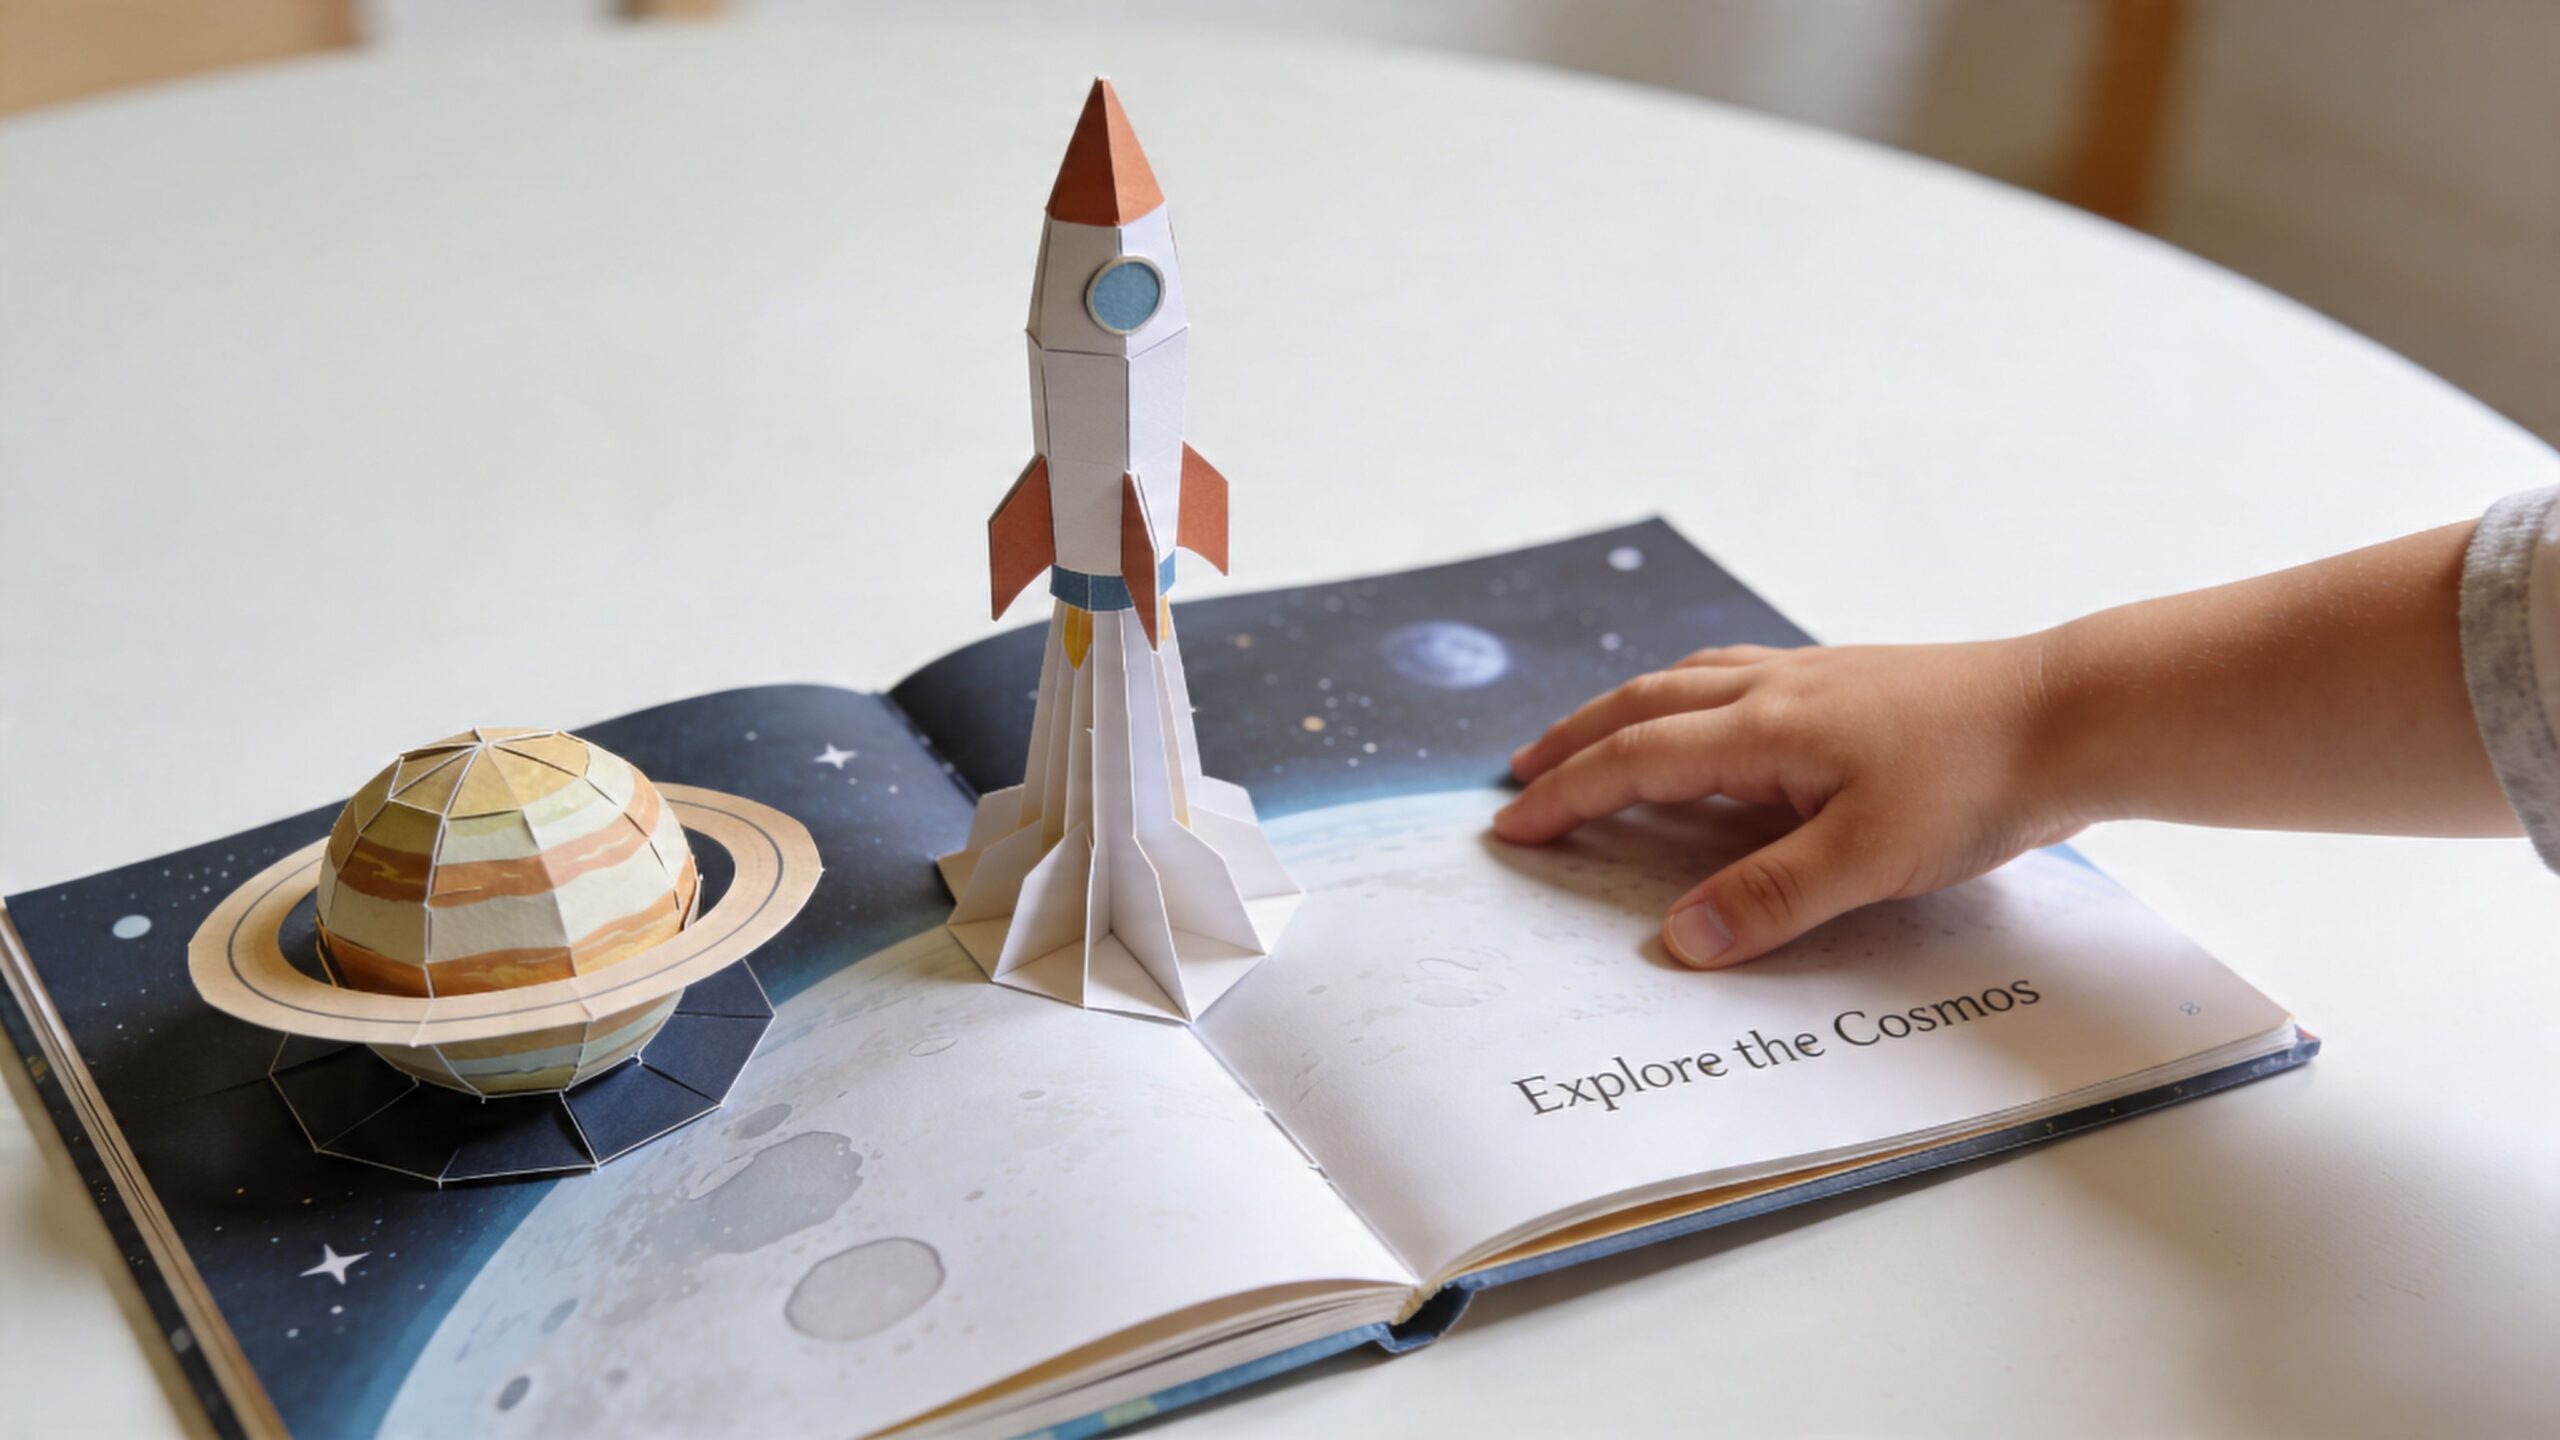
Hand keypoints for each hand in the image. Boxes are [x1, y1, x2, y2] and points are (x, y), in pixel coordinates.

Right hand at [1493, 638, 2082, 968]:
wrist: (2073, 714)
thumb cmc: (1977, 781)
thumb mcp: (1870, 857)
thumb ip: (1771, 897)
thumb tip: (1679, 940)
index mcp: (1763, 728)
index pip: (1635, 760)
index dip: (1568, 794)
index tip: (1512, 825)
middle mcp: (1774, 688)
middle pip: (1644, 704)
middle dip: (1574, 741)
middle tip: (1521, 773)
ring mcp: (1813, 677)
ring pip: (1689, 681)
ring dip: (1626, 711)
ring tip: (1594, 736)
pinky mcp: (1851, 680)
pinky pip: (1739, 675)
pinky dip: (1692, 693)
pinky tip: (1713, 711)